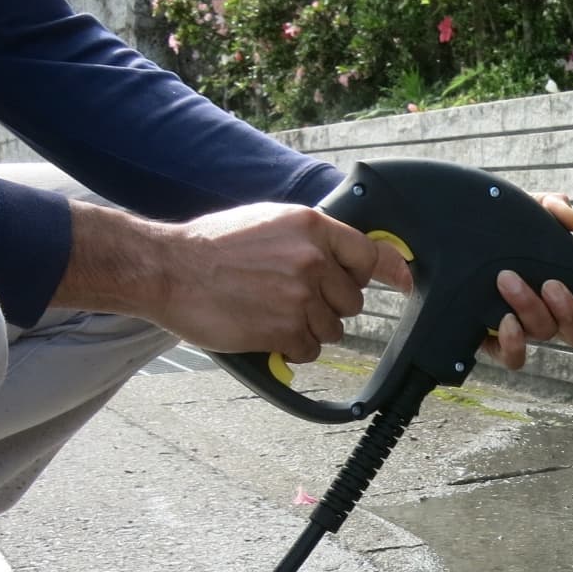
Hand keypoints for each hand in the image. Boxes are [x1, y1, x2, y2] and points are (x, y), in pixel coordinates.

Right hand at [58, 201, 379, 361]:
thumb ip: (311, 238)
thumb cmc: (212, 246)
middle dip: (329, 306)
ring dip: (307, 328)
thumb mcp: (269, 222)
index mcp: (312, 227)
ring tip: (270, 311)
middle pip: (353, 301)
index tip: (406, 283)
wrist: (166, 268)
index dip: (389, 272)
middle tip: (291, 297)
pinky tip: (263, 329)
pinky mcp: (285, 328)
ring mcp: (300, 296)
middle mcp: (312, 259)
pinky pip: (309, 349)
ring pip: (333, 329)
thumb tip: (351, 256)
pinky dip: (290, 347)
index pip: (370, 254)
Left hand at [483, 194, 572, 369]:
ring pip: (544, 334)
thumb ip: (548, 207)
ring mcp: (521, 331)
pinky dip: (514, 342)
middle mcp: (545, 315)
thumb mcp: (520, 212)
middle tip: (550, 283)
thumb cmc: (486, 233)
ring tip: (507, 280)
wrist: (435, 243)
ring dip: (531, 308)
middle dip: (569, 309)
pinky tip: (504, 320)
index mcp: (560, 290)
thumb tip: (571, 219)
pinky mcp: (490, 342)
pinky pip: (513, 357)